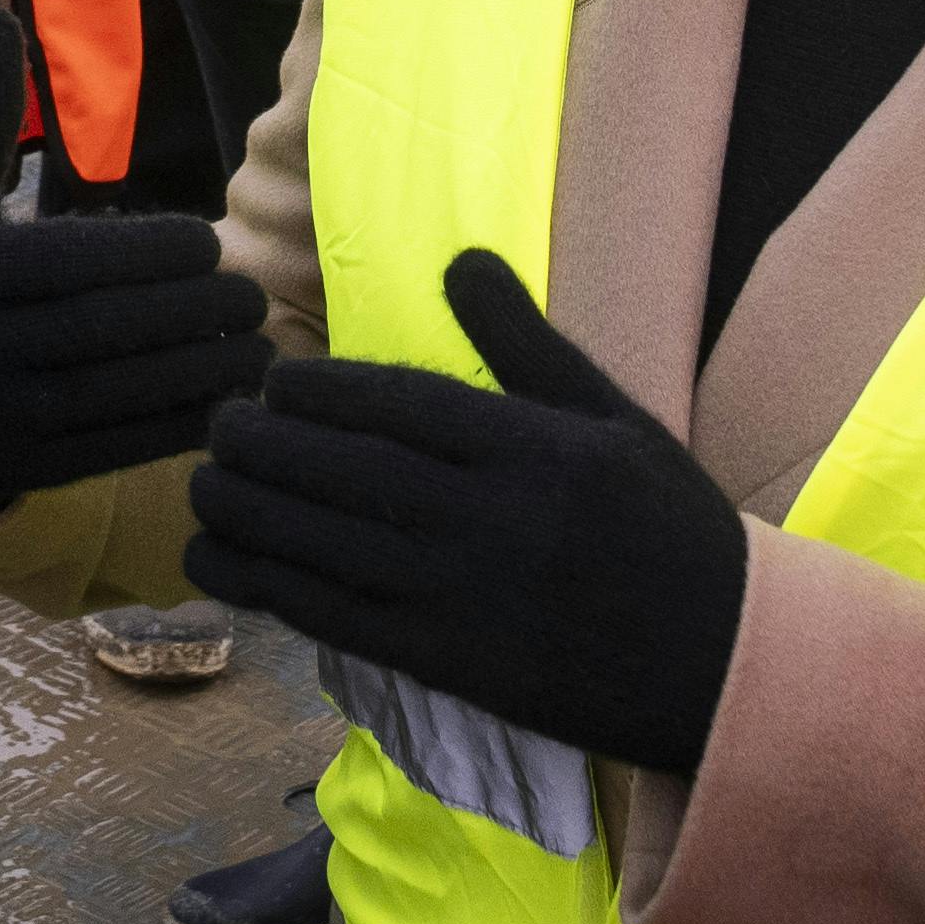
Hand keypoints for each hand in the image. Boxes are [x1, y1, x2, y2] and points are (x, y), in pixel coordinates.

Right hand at [0, 6, 266, 512]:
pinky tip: (226, 399)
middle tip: (253, 295)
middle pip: (106, 329)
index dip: (154, 256)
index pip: (75, 261)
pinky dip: (177, 426)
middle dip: (192, 313)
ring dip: (201, 373)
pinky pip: (111, 448)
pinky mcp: (14, 470)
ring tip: (258, 346)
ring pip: (116, 394)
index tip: (210, 245)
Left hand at [185, 250, 747, 772]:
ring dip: (245, 508)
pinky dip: (263, 585)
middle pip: (342, 469)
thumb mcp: (614, 418)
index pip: (397, 403)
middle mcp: (489, 517)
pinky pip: (331, 618)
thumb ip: (528, 343)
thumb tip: (462, 259)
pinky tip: (217, 559)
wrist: (721, 664)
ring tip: (203, 482)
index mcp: (533, 447)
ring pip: (321, 543)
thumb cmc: (669, 530)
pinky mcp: (444, 663)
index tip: (273, 381)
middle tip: (217, 422)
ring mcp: (461, 596)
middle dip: (261, 442)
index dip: (318, 389)